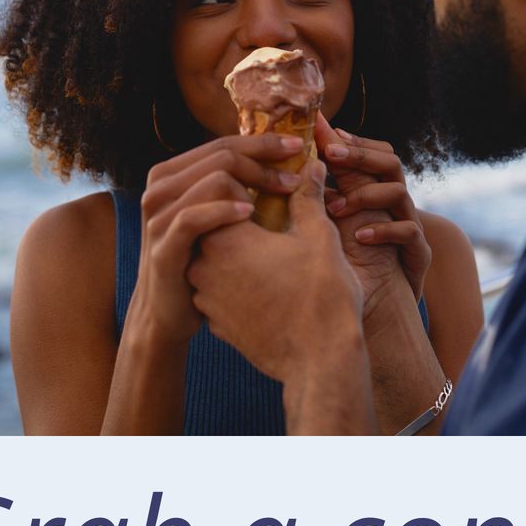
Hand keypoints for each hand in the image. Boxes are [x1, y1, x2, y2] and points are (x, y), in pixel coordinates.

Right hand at [128, 132, 306, 345]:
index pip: (223, 143)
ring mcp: (158, 216)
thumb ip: (234, 185)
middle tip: (295, 177)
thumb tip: (281, 158)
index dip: (263, 143)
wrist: (168, 312)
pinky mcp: (163, 245)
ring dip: (253, 183)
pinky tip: (251, 213)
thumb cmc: (200, 260)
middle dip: (265, 161)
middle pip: (221, 155)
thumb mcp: (215, 217)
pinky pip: (194, 217)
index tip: (297, 148)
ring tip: (284, 193)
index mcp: (173, 174)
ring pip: (212, 178)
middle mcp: (161, 188)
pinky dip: (225, 211)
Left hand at [189, 162, 372, 434]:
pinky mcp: (214, 323)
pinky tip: (265, 283)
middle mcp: (202, 265)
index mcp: (223, 236)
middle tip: (270, 216)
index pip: (221, 194)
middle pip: (213, 224)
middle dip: (238, 217)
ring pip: (213, 259)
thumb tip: (310, 165)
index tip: (272, 189)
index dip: (248, 186)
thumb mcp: (319, 237)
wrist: (320, 361)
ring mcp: (205, 298)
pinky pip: (218, 290)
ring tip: (269, 253)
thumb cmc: (323, 295)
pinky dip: (235, 281)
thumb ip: (307, 197)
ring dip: (234, 251)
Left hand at [316, 114, 431, 312]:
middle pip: (390, 162)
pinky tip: (360, 237)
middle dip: (359, 154)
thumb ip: (320, 195)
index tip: (323, 130)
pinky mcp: (418, 253)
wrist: (380, 311)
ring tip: (335, 208)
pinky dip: (382, 230)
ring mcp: (410, 226)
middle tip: (329, 153)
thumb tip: (291, 165)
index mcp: (377, 193)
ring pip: (398, 191)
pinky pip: (408, 231)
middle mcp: (396, 205)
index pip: (374, 152)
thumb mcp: (332, 226)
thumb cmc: (351, 267)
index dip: (352, 140)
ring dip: (364, 195)